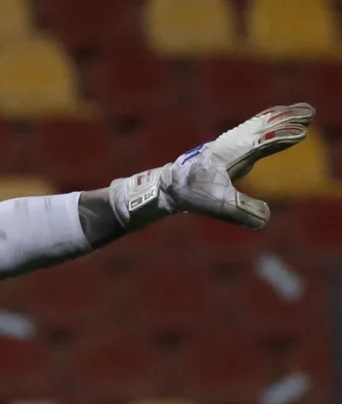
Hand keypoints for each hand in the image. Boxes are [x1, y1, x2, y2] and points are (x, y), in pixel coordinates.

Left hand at [109, 103, 315, 230]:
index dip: (280, 138)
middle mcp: (231, 144)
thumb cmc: (191, 193)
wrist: (167, 185)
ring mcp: (230, 144)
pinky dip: (268, 122)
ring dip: (280, 117)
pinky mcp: (229, 148)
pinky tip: (274, 122)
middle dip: (286, 119)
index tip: (301, 134)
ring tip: (301, 110)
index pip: (259, 143)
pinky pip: (253, 130)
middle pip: (262, 127)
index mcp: (228, 155)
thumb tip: (265, 219)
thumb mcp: (216, 205)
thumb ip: (241, 211)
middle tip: (310, 112)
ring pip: (259, 125)